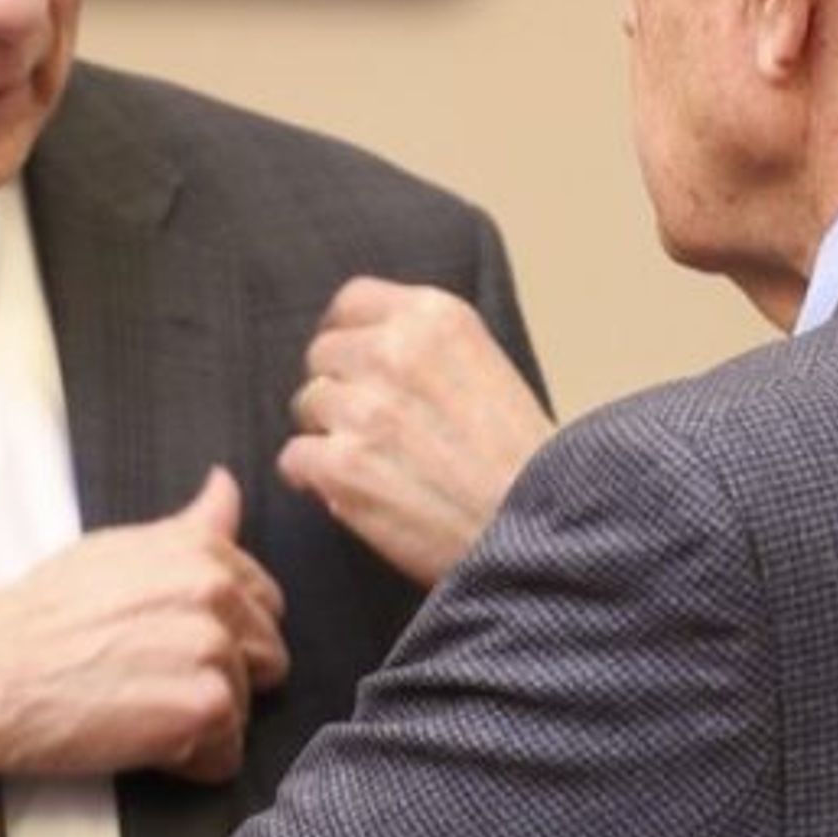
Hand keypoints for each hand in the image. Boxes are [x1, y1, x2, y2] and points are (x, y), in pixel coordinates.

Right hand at [0, 467, 286, 788]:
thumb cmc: (38, 619)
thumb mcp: (113, 551)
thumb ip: (187, 529)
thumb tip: (226, 488)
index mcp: (198, 551)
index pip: (263, 598)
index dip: (225, 632)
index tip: (175, 643)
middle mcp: (216, 591)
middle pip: (266, 655)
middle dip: (222, 675)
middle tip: (153, 679)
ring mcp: (216, 649)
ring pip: (245, 705)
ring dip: (199, 718)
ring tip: (136, 705)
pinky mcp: (207, 706)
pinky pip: (227, 754)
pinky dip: (189, 760)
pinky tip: (140, 738)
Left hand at [277, 277, 551, 585]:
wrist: (543, 534)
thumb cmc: (529, 467)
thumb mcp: (491, 370)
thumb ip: (429, 350)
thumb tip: (369, 353)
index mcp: (436, 318)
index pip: (353, 302)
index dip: (349, 338)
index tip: (358, 367)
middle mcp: (394, 352)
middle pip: (323, 355)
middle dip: (340, 390)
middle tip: (374, 429)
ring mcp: (364, 408)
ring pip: (306, 406)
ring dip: (328, 435)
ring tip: (374, 466)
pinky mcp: (342, 466)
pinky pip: (294, 458)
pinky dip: (315, 479)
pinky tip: (353, 494)